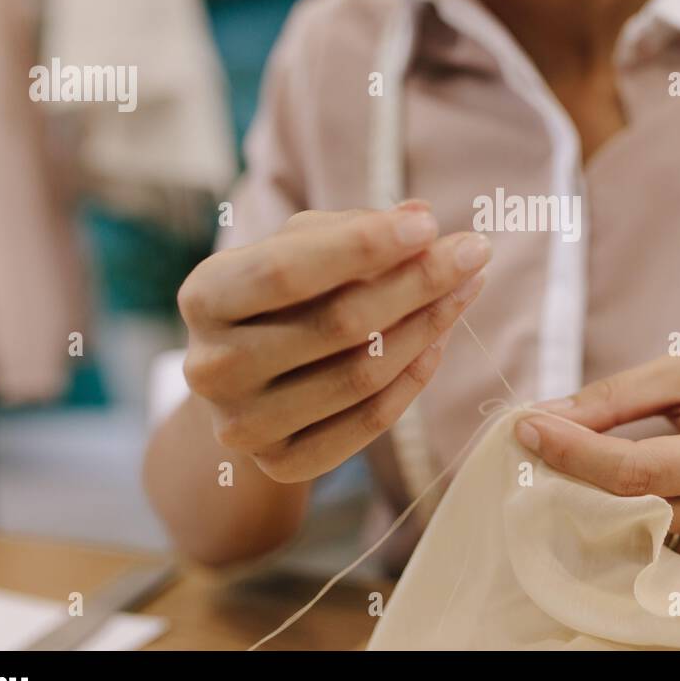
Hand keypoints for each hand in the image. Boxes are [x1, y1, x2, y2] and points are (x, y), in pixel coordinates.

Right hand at [177, 202, 490, 483]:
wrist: (245, 384)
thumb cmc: (280, 296)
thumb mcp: (298, 249)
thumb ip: (352, 228)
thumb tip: (419, 216)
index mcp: (204, 296)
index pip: (287, 271)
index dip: (362, 246)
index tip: (429, 225)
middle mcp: (212, 366)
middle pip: (338, 324)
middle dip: (418, 282)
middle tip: (475, 252)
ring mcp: (244, 424)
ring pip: (361, 374)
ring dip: (429, 326)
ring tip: (467, 288)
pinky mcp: (282, 464)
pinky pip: (369, 421)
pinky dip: (414, 378)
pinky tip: (440, 340)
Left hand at [515, 346, 679, 553]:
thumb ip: (614, 397)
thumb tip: (546, 418)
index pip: (635, 472)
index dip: (573, 453)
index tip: (528, 427)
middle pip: (634, 507)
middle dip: (575, 475)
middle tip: (537, 439)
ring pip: (645, 529)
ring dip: (600, 497)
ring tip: (574, 458)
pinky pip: (667, 540)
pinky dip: (634, 513)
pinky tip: (616, 484)